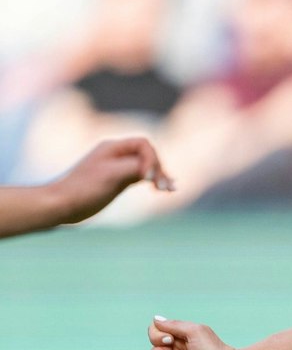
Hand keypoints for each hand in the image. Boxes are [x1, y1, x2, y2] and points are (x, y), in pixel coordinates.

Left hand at [55, 137, 173, 222]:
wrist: (64, 204)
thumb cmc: (85, 189)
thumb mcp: (112, 174)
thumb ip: (135, 167)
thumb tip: (155, 171)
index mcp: (112, 148)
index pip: (143, 145)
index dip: (152, 160)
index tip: (148, 179)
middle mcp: (116, 155)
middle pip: (148, 155)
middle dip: (159, 169)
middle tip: (165, 188)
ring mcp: (118, 168)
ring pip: (146, 167)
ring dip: (160, 176)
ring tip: (170, 190)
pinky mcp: (118, 181)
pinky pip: (141, 177)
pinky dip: (153, 182)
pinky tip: (163, 190)